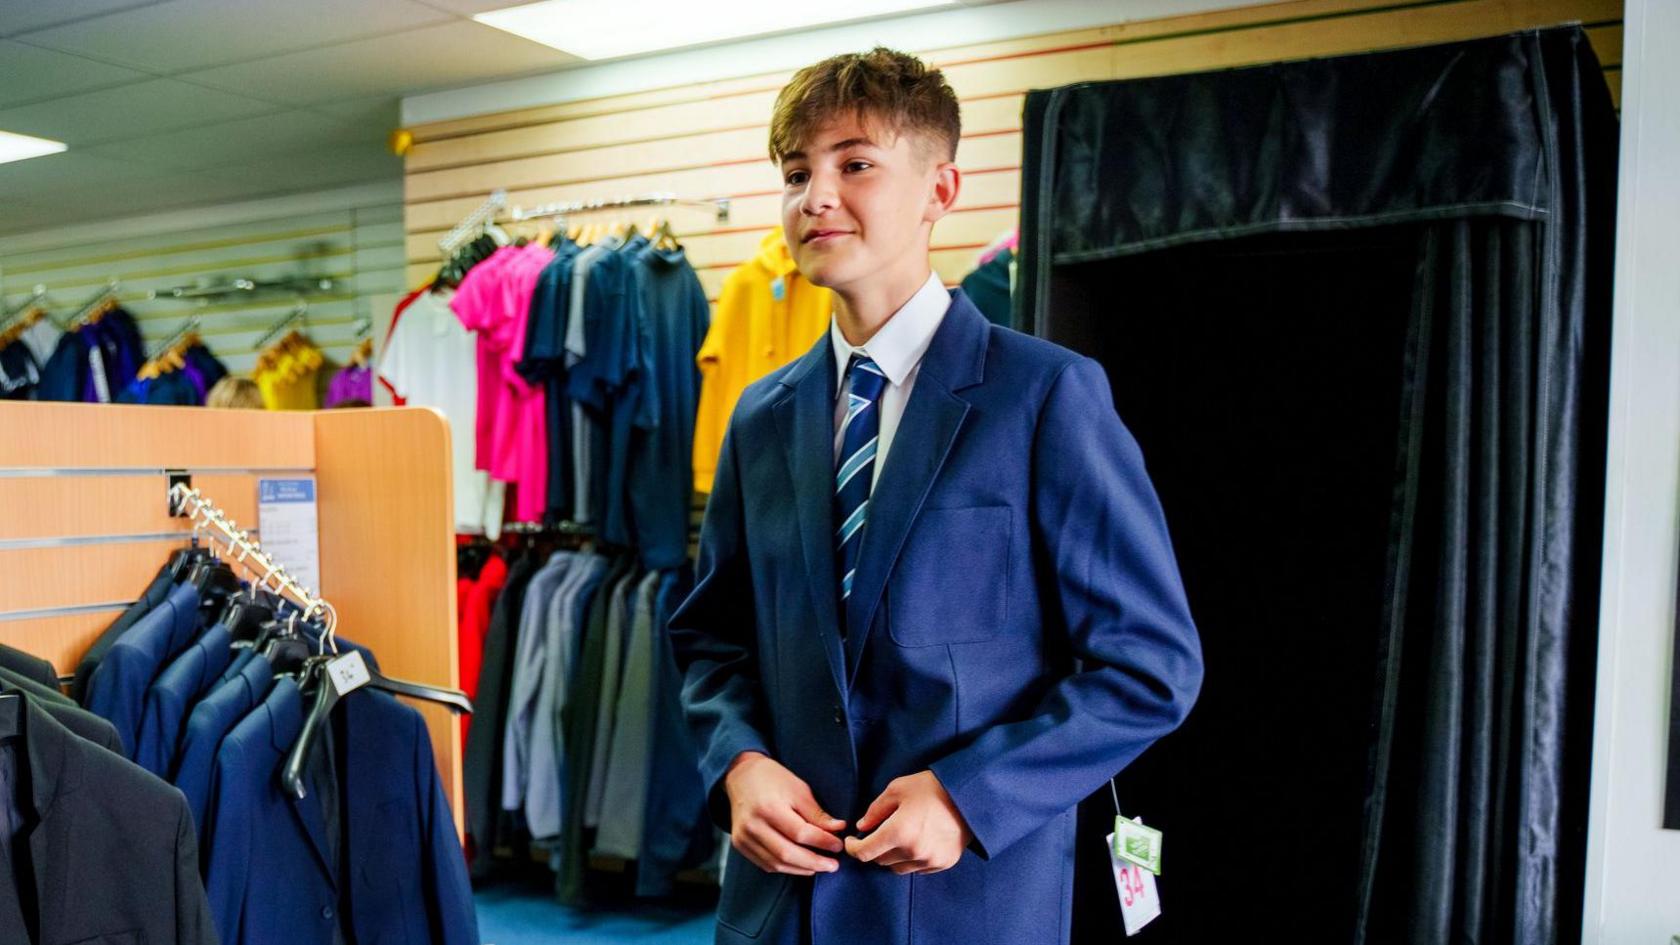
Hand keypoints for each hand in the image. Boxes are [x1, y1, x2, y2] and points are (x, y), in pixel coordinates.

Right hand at [724, 751, 847, 875]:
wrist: (742, 776)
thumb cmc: (773, 779)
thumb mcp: (799, 790)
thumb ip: (816, 814)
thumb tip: (838, 829)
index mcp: (769, 808)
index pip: (800, 833)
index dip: (822, 842)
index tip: (838, 845)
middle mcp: (753, 825)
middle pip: (787, 853)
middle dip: (814, 862)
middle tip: (833, 865)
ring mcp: (744, 837)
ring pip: (776, 863)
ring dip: (801, 868)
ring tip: (820, 866)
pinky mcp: (740, 845)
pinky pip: (766, 864)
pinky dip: (786, 868)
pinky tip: (801, 865)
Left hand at [844, 771, 972, 874]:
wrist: (971, 795)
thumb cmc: (933, 787)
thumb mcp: (898, 789)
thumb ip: (876, 810)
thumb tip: (863, 826)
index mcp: (898, 832)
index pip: (865, 853)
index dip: (853, 848)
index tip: (852, 841)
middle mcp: (913, 851)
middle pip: (880, 861)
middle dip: (874, 848)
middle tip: (877, 833)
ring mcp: (930, 860)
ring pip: (898, 868)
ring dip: (892, 856)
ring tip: (898, 837)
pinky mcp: (943, 863)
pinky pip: (918, 868)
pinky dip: (911, 859)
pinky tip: (916, 841)